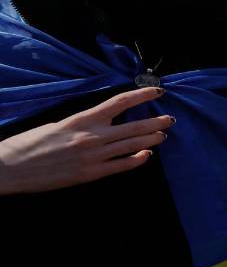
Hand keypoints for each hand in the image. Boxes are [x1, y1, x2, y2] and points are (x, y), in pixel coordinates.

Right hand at [0, 87, 172, 194]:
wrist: (11, 168)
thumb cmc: (30, 144)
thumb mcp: (58, 125)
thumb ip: (83, 123)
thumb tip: (103, 122)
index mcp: (82, 119)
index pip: (119, 102)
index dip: (142, 95)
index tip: (158, 92)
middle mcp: (91, 135)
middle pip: (133, 125)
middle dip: (155, 121)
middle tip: (170, 118)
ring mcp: (93, 156)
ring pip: (132, 144)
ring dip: (150, 139)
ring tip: (163, 135)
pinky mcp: (90, 174)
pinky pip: (121, 165)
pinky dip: (136, 160)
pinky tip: (146, 156)